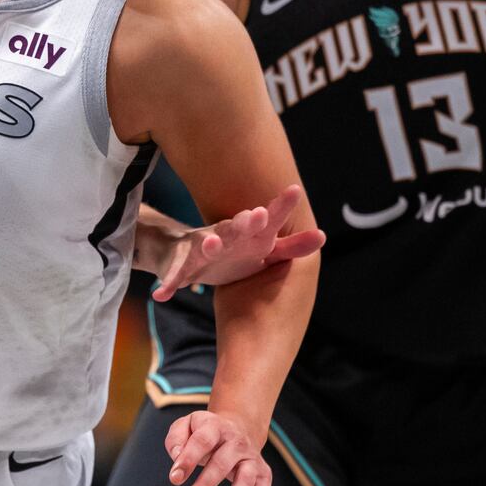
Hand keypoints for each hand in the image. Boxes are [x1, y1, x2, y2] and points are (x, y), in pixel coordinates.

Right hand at [152, 185, 321, 301]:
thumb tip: (322, 237)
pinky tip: (162, 295)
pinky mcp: (182, 266)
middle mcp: (225, 235)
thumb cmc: (235, 250)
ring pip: (204, 246)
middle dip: (245, 222)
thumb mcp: (263, 250)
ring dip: (208, 244)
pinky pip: (174, 276)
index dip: (280, 208)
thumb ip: (291, 246)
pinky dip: (168, 284)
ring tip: (211, 245)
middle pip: (236, 227)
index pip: (267, 219)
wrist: (186, 252)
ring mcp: (201, 249)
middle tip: (259, 215)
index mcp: (248, 233)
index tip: (295, 191)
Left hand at [165, 409, 271, 485]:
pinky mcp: (263, 475)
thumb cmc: (204, 432)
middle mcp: (237, 441)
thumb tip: (177, 456)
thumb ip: (176, 438)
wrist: (239, 427)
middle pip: (223, 462)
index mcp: (215, 427)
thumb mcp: (187, 426)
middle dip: (206, 485)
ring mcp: (252, 458)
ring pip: (247, 479)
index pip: (202, 440)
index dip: (189, 459)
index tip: (174, 478)